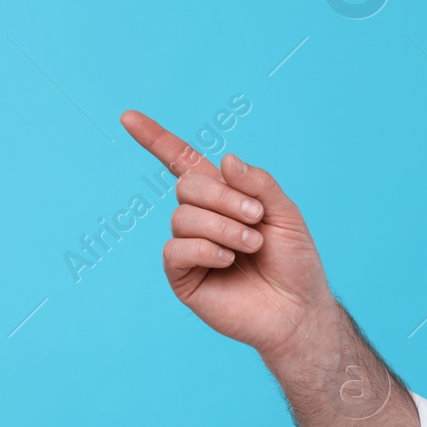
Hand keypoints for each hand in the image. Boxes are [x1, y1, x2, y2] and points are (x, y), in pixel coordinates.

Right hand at [121, 110, 330, 359]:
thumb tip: (225, 160)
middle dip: (224, 198)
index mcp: (223, 197)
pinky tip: (229, 261)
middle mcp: (201, 219)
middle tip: (257, 218)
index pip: (181, 162)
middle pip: (186, 186)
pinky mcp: (183, 278)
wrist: (298, 309)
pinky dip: (206, 249)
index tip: (128, 116)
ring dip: (224, 227)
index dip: (156, 139)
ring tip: (252, 245)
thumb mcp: (285, 213)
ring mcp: (189, 248)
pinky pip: (177, 250)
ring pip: (183, 217)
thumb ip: (259, 184)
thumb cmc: (295, 261)